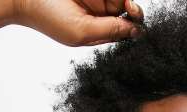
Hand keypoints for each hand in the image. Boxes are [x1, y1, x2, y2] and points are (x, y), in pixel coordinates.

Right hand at [13, 0, 144, 46]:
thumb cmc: (49, 18)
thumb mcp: (82, 32)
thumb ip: (109, 31)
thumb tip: (137, 31)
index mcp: (102, 30)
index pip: (129, 28)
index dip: (135, 21)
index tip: (131, 12)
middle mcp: (102, 12)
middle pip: (129, 8)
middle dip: (131, 6)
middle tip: (128, 4)